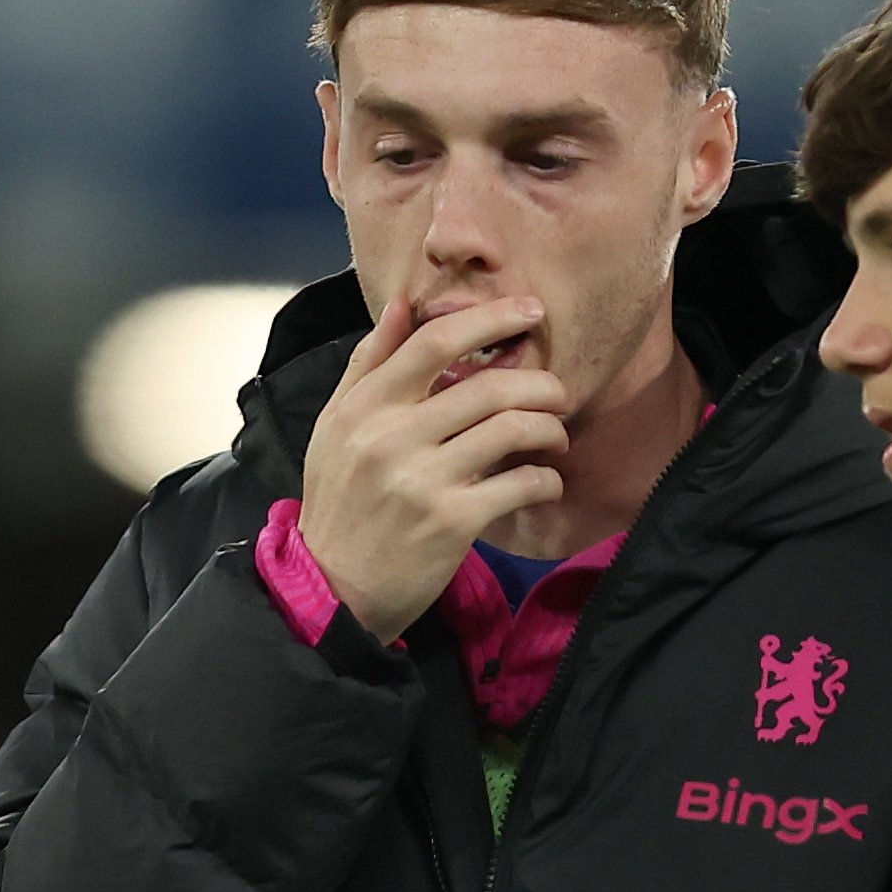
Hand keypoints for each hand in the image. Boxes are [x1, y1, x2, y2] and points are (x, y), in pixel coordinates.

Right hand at [295, 293, 569, 640]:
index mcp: (364, 406)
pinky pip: (521, 483)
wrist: (334, 587)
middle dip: (541, 384)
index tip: (530, 311)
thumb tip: (401, 304)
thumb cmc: (341, 502)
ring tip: (554, 439)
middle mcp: (391, 436)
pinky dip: (546, 479)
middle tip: (558, 394)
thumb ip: (368, 363)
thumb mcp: (336, 427)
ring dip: (550, 430)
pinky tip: (544, 483)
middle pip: (490, 385)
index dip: (492, 318)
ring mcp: (423, 479)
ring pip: (513, 429)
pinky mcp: (452, 522)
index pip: (435, 341)